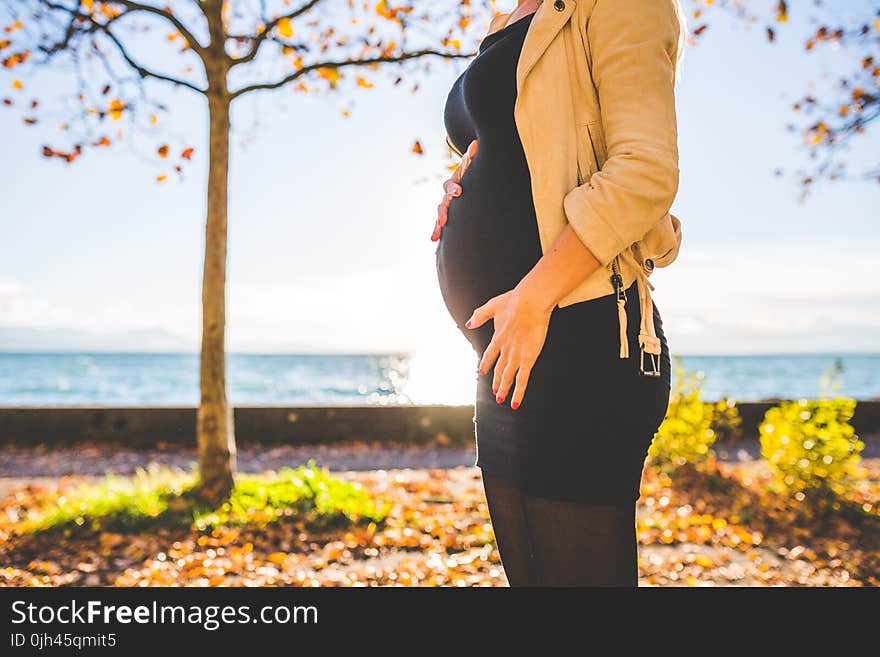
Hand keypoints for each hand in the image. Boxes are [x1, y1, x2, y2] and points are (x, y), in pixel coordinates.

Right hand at [431, 139, 477, 240]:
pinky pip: (442, 229)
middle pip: (442, 205)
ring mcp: (445, 209)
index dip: (454, 188)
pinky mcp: (447, 219)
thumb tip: (475, 143)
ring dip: (437, 228)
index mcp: (453, 185)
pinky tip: (436, 252)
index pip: (451, 185)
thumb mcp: (471, 167)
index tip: (460, 192)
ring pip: (439, 219)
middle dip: (442, 214)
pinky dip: (440, 237)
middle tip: (443, 222)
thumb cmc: (469, 176)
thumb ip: (472, 158)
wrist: (462, 185)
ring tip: (434, 238)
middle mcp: (446, 198)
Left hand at [465, 283, 553, 409]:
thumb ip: (479, 315)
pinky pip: (522, 380)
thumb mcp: (493, 305)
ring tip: (501, 399)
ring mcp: (516, 356)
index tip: (483, 372)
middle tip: (494, 392)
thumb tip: (468, 323)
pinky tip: (515, 402)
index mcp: (497, 338)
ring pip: (508, 378)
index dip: (486, 365)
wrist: (530, 302)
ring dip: (504, 389)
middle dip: (496, 382)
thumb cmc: (514, 301)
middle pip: (499, 370)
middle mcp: (505, 349)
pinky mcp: (528, 359)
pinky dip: (518, 392)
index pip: (489, 355)